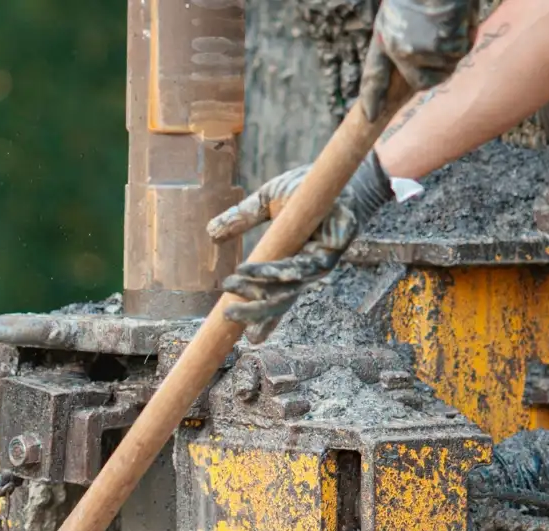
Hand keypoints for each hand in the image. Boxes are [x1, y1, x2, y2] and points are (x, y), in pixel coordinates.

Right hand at [205, 151, 394, 340]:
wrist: (337, 174)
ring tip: (229, 287)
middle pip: (282, 301)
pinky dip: (270, 271)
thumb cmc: (307, 190)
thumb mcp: (267, 202)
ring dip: (255, 291)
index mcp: (295, 264)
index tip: (249, 339)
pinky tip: (247, 271)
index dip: (264, 319)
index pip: (278, 298)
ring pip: (286, 288)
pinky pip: (297, 268)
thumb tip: (211, 233)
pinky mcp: (331, 252)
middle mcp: (308, 270)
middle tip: (227, 316)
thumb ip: (241, 219)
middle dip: (254, 313)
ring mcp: (320, 263)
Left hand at [360, 0, 475, 120]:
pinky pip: (462, 51)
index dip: (372, 96)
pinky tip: (459, 15)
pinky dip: (466, 35)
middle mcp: (399, 49)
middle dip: (436, 69)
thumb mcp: (403, 8)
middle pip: (422, 82)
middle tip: (443, 41)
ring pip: (447, 66)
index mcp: (385, 34)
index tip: (369, 116)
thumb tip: (420, 62)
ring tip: (449, 17)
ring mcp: (422, 52)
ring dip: (454, 46)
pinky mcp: (444, 50)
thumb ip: (406, 34)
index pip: (375, 73)